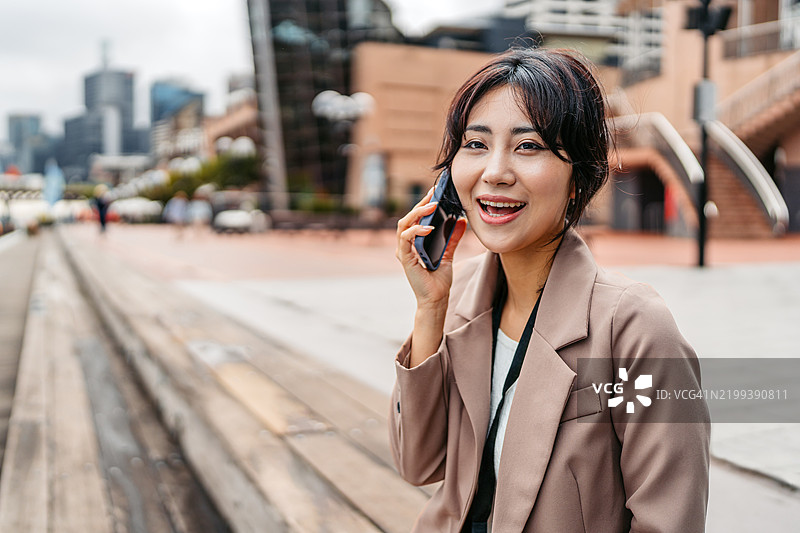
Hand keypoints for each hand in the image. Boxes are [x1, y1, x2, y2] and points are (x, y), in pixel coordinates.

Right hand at [396, 188, 467, 310]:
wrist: (436, 299)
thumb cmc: (439, 280)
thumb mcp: (449, 254)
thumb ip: (453, 238)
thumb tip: (461, 220)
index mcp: (414, 242)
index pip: (416, 219)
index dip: (424, 204)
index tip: (435, 193)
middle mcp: (406, 245)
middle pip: (408, 218)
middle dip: (420, 204)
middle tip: (434, 194)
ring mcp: (404, 252)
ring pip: (404, 225)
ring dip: (417, 214)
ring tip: (432, 207)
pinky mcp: (405, 259)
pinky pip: (405, 239)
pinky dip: (416, 231)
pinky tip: (429, 228)